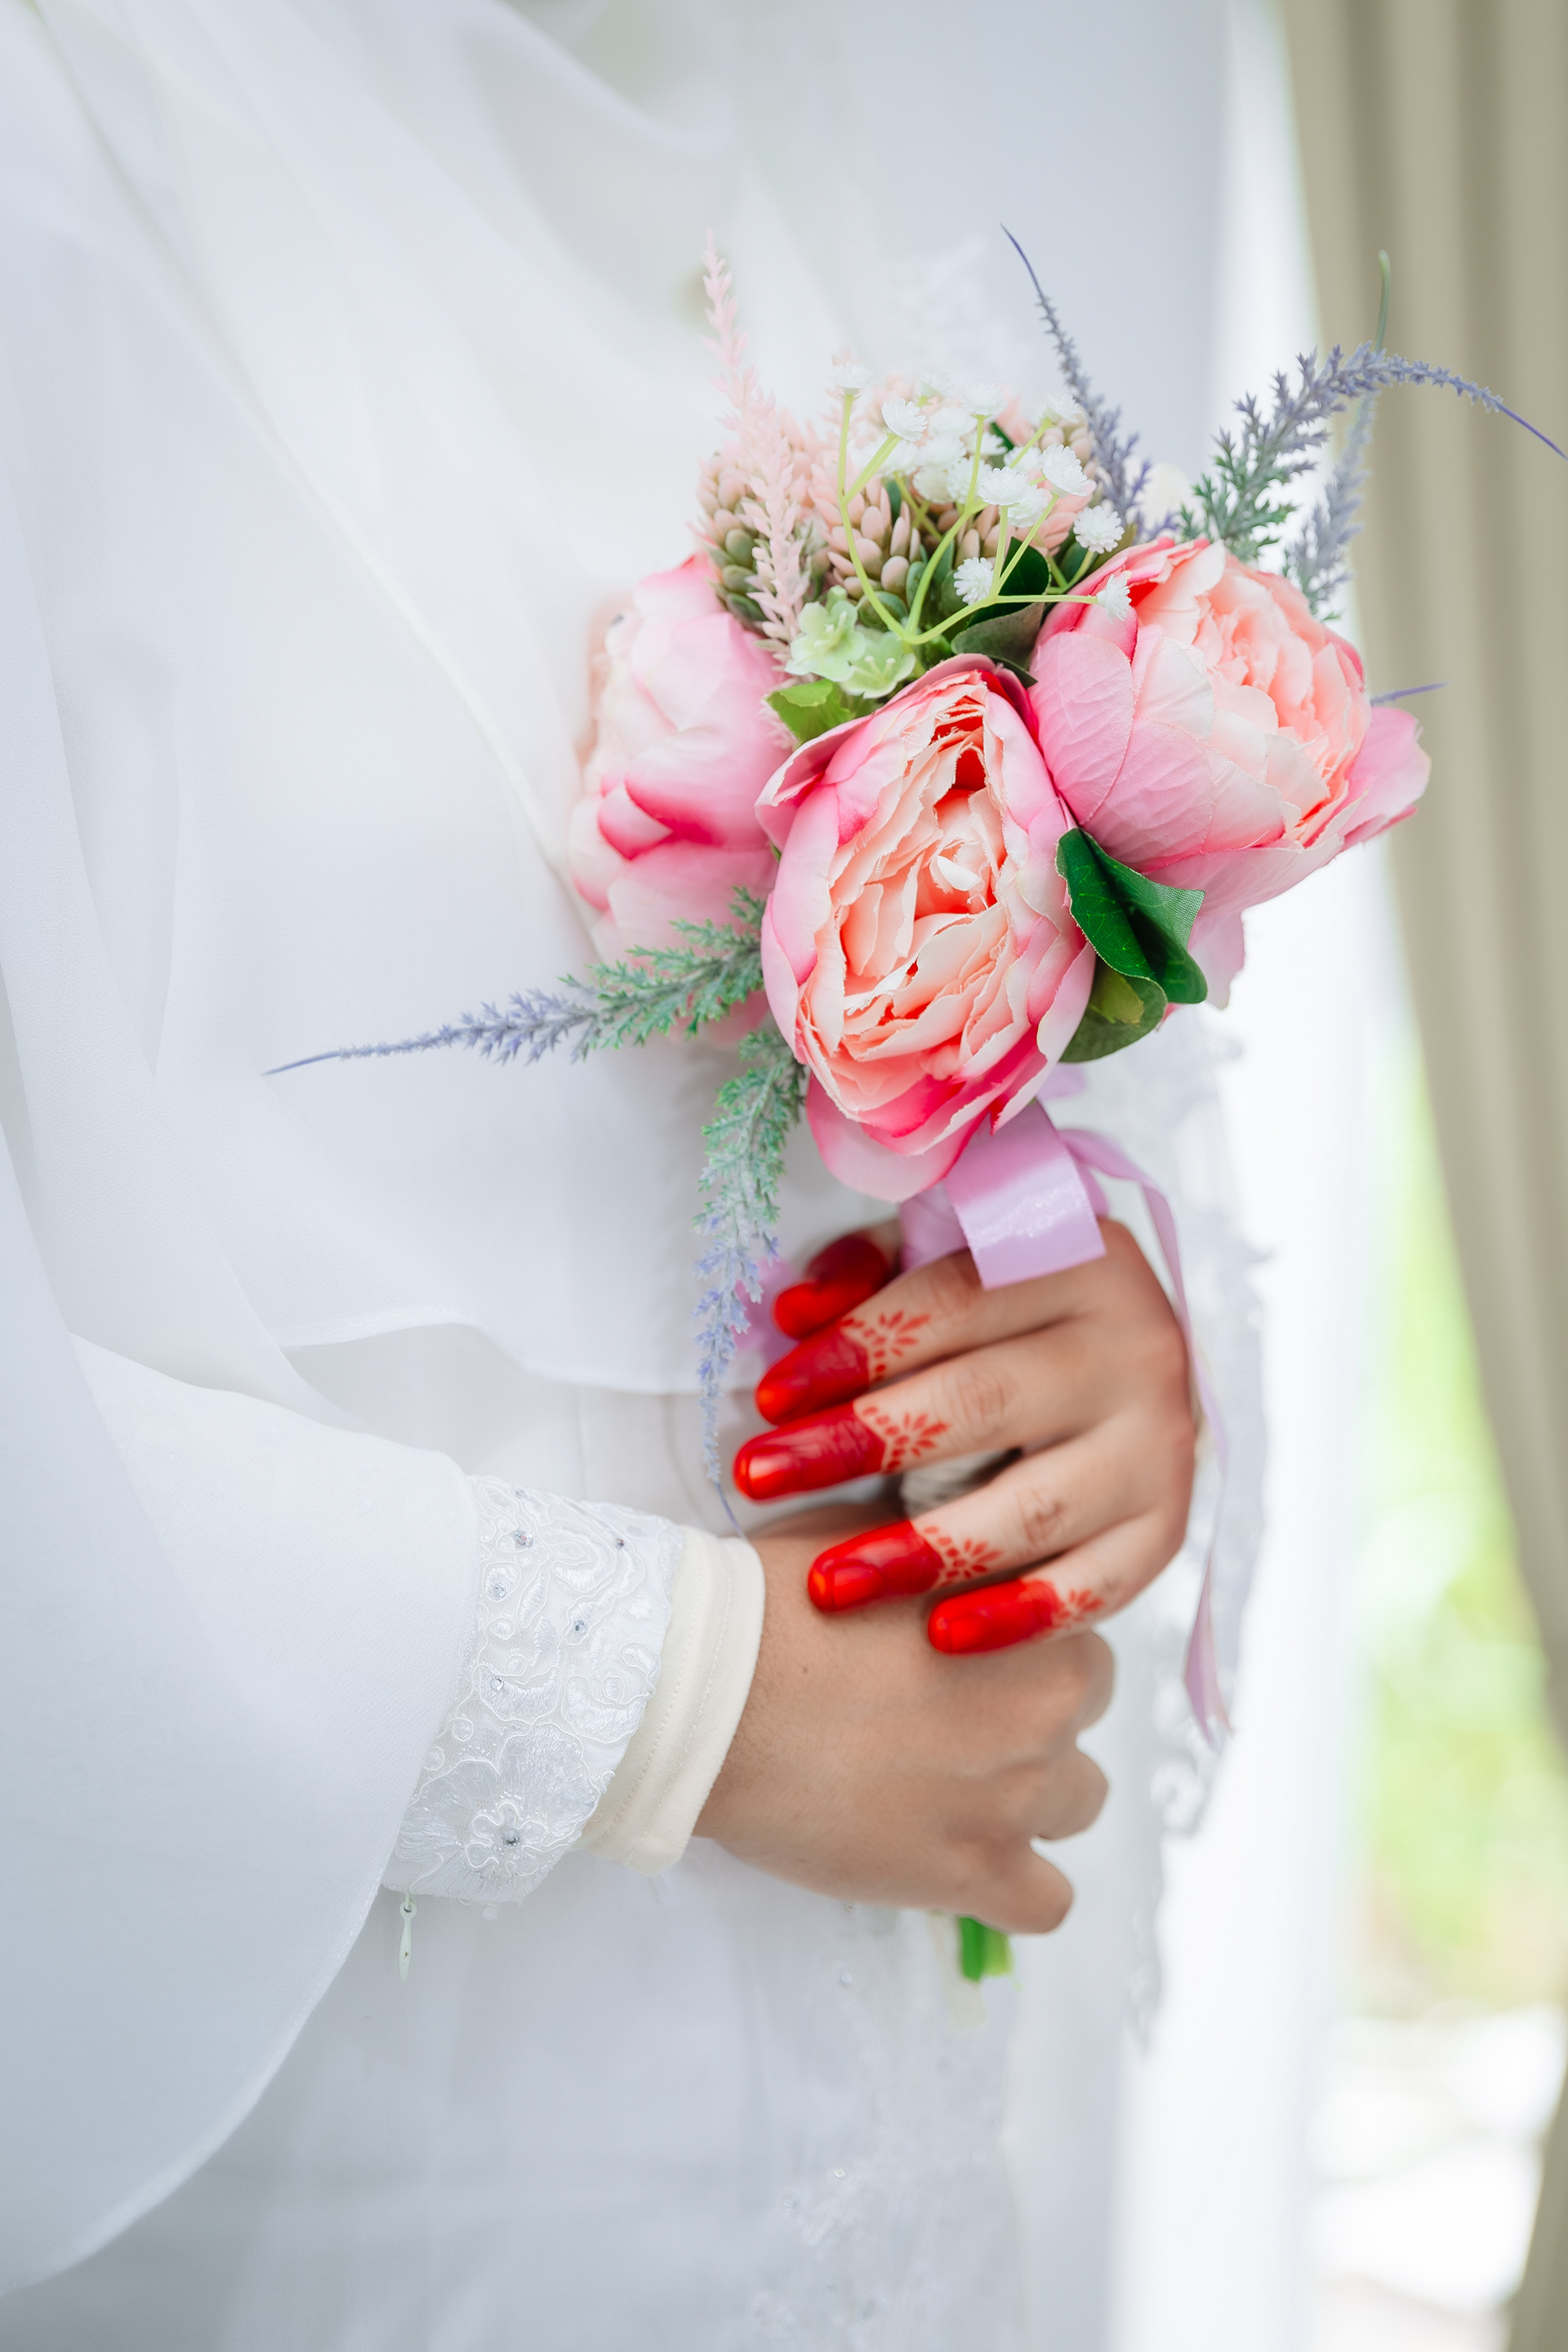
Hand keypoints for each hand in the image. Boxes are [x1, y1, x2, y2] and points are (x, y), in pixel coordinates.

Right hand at [696, 1506, 1111, 1929]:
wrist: (713, 1693)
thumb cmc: (777, 1601)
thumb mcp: (874, 1536)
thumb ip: (941, 1547)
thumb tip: (955, 1544)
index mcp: (1031, 1618)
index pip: (1074, 1636)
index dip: (1022, 1647)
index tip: (970, 1657)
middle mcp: (1047, 1707)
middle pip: (1078, 1716)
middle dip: (1031, 1716)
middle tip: (953, 1717)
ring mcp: (1017, 1794)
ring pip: (1077, 1805)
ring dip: (1030, 1797)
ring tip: (952, 1787)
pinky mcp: (975, 1871)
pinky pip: (1048, 1902)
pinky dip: (1017, 1887)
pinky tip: (966, 1861)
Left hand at [734, 1222, 1194, 1653]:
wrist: (1136, 1361)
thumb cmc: (1013, 1308)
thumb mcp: (951, 1257)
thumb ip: (870, 1268)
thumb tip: (793, 1312)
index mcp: (1082, 1258)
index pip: (953, 1301)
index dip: (854, 1347)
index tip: (766, 1399)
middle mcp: (1137, 1348)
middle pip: (983, 1401)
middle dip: (858, 1443)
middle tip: (758, 1478)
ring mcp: (1160, 1445)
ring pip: (1033, 1506)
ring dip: (923, 1549)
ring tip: (827, 1582)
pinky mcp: (1166, 1527)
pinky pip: (1096, 1588)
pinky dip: (1020, 1617)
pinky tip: (939, 1637)